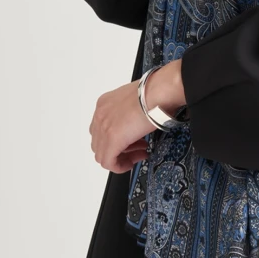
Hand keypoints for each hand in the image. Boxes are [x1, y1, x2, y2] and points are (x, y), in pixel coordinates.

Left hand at [89, 59, 185, 173]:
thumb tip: (137, 122)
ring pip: (102, 153)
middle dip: (119, 149)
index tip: (131, 140)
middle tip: (136, 148)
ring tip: (138, 153)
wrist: (158, 91)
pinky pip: (108, 162)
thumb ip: (130, 112)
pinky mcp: (112, 140)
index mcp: (105, 104)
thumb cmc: (154, 91)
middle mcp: (101, 115)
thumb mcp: (135, 101)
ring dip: (120, 157)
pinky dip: (118, 166)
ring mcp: (104, 127)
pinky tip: (130, 163)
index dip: (117, 138)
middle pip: (100, 142)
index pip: (102, 128)